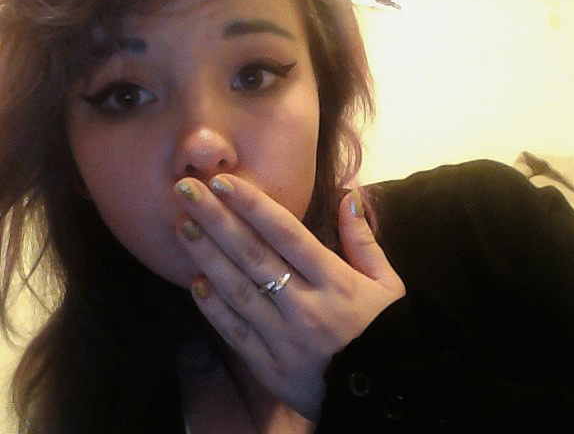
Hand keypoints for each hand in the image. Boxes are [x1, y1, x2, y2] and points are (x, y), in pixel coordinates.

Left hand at [173, 174, 405, 419]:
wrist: (381, 396)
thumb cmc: (385, 331)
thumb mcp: (387, 284)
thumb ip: (363, 240)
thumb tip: (349, 194)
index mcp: (335, 282)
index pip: (286, 234)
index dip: (253, 205)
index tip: (224, 182)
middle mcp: (305, 306)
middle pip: (253, 256)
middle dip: (217, 219)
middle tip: (186, 191)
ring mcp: (284, 339)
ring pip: (237, 291)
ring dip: (206, 256)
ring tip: (182, 226)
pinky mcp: (270, 367)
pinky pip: (235, 333)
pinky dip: (213, 308)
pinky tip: (194, 282)